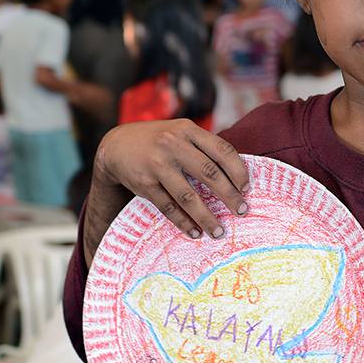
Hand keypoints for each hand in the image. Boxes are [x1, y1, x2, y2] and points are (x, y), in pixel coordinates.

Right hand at [95, 119, 248, 239]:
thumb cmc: (159, 141)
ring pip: (188, 196)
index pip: (222, 150)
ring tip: (218, 231)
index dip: (238, 171)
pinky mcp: (144, 184)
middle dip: (229, 196)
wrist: (117, 146)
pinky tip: (194, 232)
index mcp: (187, 130)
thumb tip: (237, 173)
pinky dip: (183, 222)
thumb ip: (203, 146)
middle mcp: (173, 145)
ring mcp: (157, 165)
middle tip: (242, 212)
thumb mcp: (180, 132)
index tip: (247, 189)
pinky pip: (168, 207)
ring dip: (206, 217)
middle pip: (209, 173)